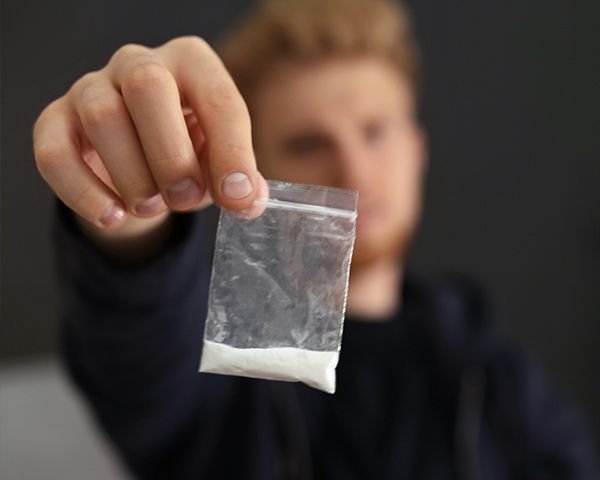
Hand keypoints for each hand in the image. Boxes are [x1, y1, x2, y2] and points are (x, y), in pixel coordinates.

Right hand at [34, 36, 265, 240]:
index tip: (237, 196)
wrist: (136, 160)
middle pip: (147, 86)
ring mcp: (91, 87)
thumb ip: (238, 178)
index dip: (232, 152)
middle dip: (171, 154)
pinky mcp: (55, 121)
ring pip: (102, 118)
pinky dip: (84, 193)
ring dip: (132, 176)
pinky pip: (55, 153)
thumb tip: (248, 199)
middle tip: (186, 199)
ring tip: (152, 208)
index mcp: (192, 64)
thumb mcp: (218, 162)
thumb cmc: (186, 152)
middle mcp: (139, 64)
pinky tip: (113, 217)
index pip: (218, 98)